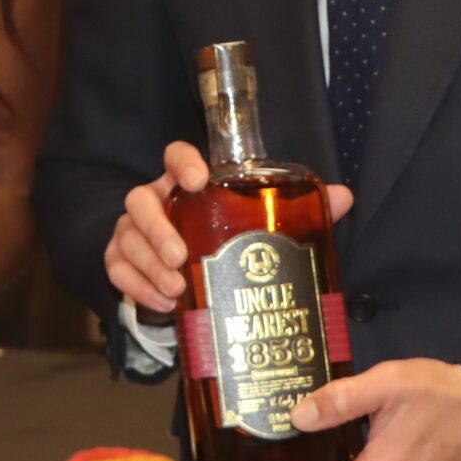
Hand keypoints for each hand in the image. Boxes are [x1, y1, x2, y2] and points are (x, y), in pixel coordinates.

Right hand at [106, 142, 353, 313]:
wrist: (184, 272)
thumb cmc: (223, 237)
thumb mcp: (254, 221)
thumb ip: (296, 208)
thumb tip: (343, 197)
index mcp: (184, 183)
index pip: (173, 156)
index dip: (182, 162)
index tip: (200, 179)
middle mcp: (153, 202)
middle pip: (138, 202)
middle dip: (157, 229)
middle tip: (181, 256)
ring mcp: (131, 233)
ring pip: (126, 240)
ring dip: (149, 266)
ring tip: (177, 290)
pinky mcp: (120, 263)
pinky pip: (117, 271)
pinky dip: (137, 288)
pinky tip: (164, 304)